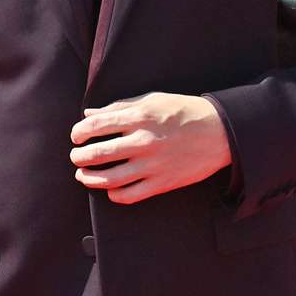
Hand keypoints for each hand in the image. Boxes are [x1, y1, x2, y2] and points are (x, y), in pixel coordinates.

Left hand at [70, 92, 231, 203]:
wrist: (219, 132)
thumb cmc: (184, 112)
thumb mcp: (152, 100)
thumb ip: (119, 107)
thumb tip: (90, 114)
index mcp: (139, 117)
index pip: (95, 126)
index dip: (78, 133)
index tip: (76, 136)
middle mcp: (143, 142)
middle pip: (97, 154)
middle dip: (79, 157)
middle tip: (76, 157)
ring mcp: (152, 165)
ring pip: (109, 179)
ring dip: (90, 178)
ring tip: (84, 175)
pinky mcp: (161, 183)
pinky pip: (129, 195)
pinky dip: (114, 194)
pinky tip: (110, 189)